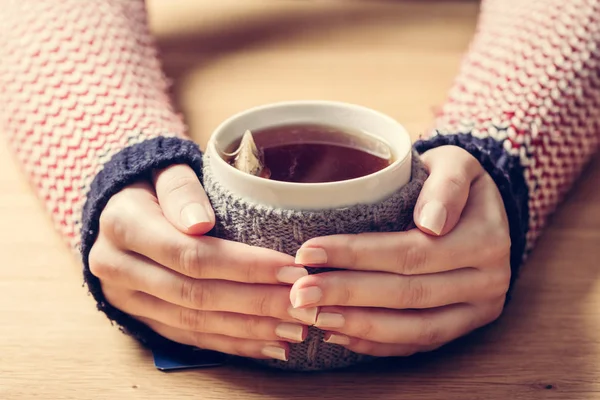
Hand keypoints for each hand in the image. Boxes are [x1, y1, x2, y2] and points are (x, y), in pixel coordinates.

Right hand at [88, 164, 311, 361]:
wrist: (118, 208)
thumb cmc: (154, 183)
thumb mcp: (164, 170)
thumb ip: (181, 190)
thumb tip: (199, 223)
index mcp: (123, 225)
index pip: (192, 254)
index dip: (244, 266)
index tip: (291, 269)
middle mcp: (118, 268)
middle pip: (197, 294)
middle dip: (256, 302)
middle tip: (302, 305)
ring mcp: (128, 298)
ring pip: (194, 323)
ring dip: (249, 330)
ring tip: (294, 330)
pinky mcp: (142, 317)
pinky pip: (189, 337)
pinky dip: (231, 343)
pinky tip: (267, 346)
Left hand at [288, 146, 510, 356]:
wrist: (479, 206)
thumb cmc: (452, 179)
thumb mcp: (454, 164)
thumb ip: (446, 186)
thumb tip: (432, 222)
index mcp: (486, 238)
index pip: (410, 252)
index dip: (357, 255)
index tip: (308, 252)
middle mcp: (488, 280)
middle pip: (408, 294)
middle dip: (347, 294)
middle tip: (299, 293)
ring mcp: (478, 309)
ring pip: (414, 328)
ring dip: (358, 325)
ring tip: (313, 316)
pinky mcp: (463, 326)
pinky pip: (419, 344)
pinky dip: (377, 343)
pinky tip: (339, 334)